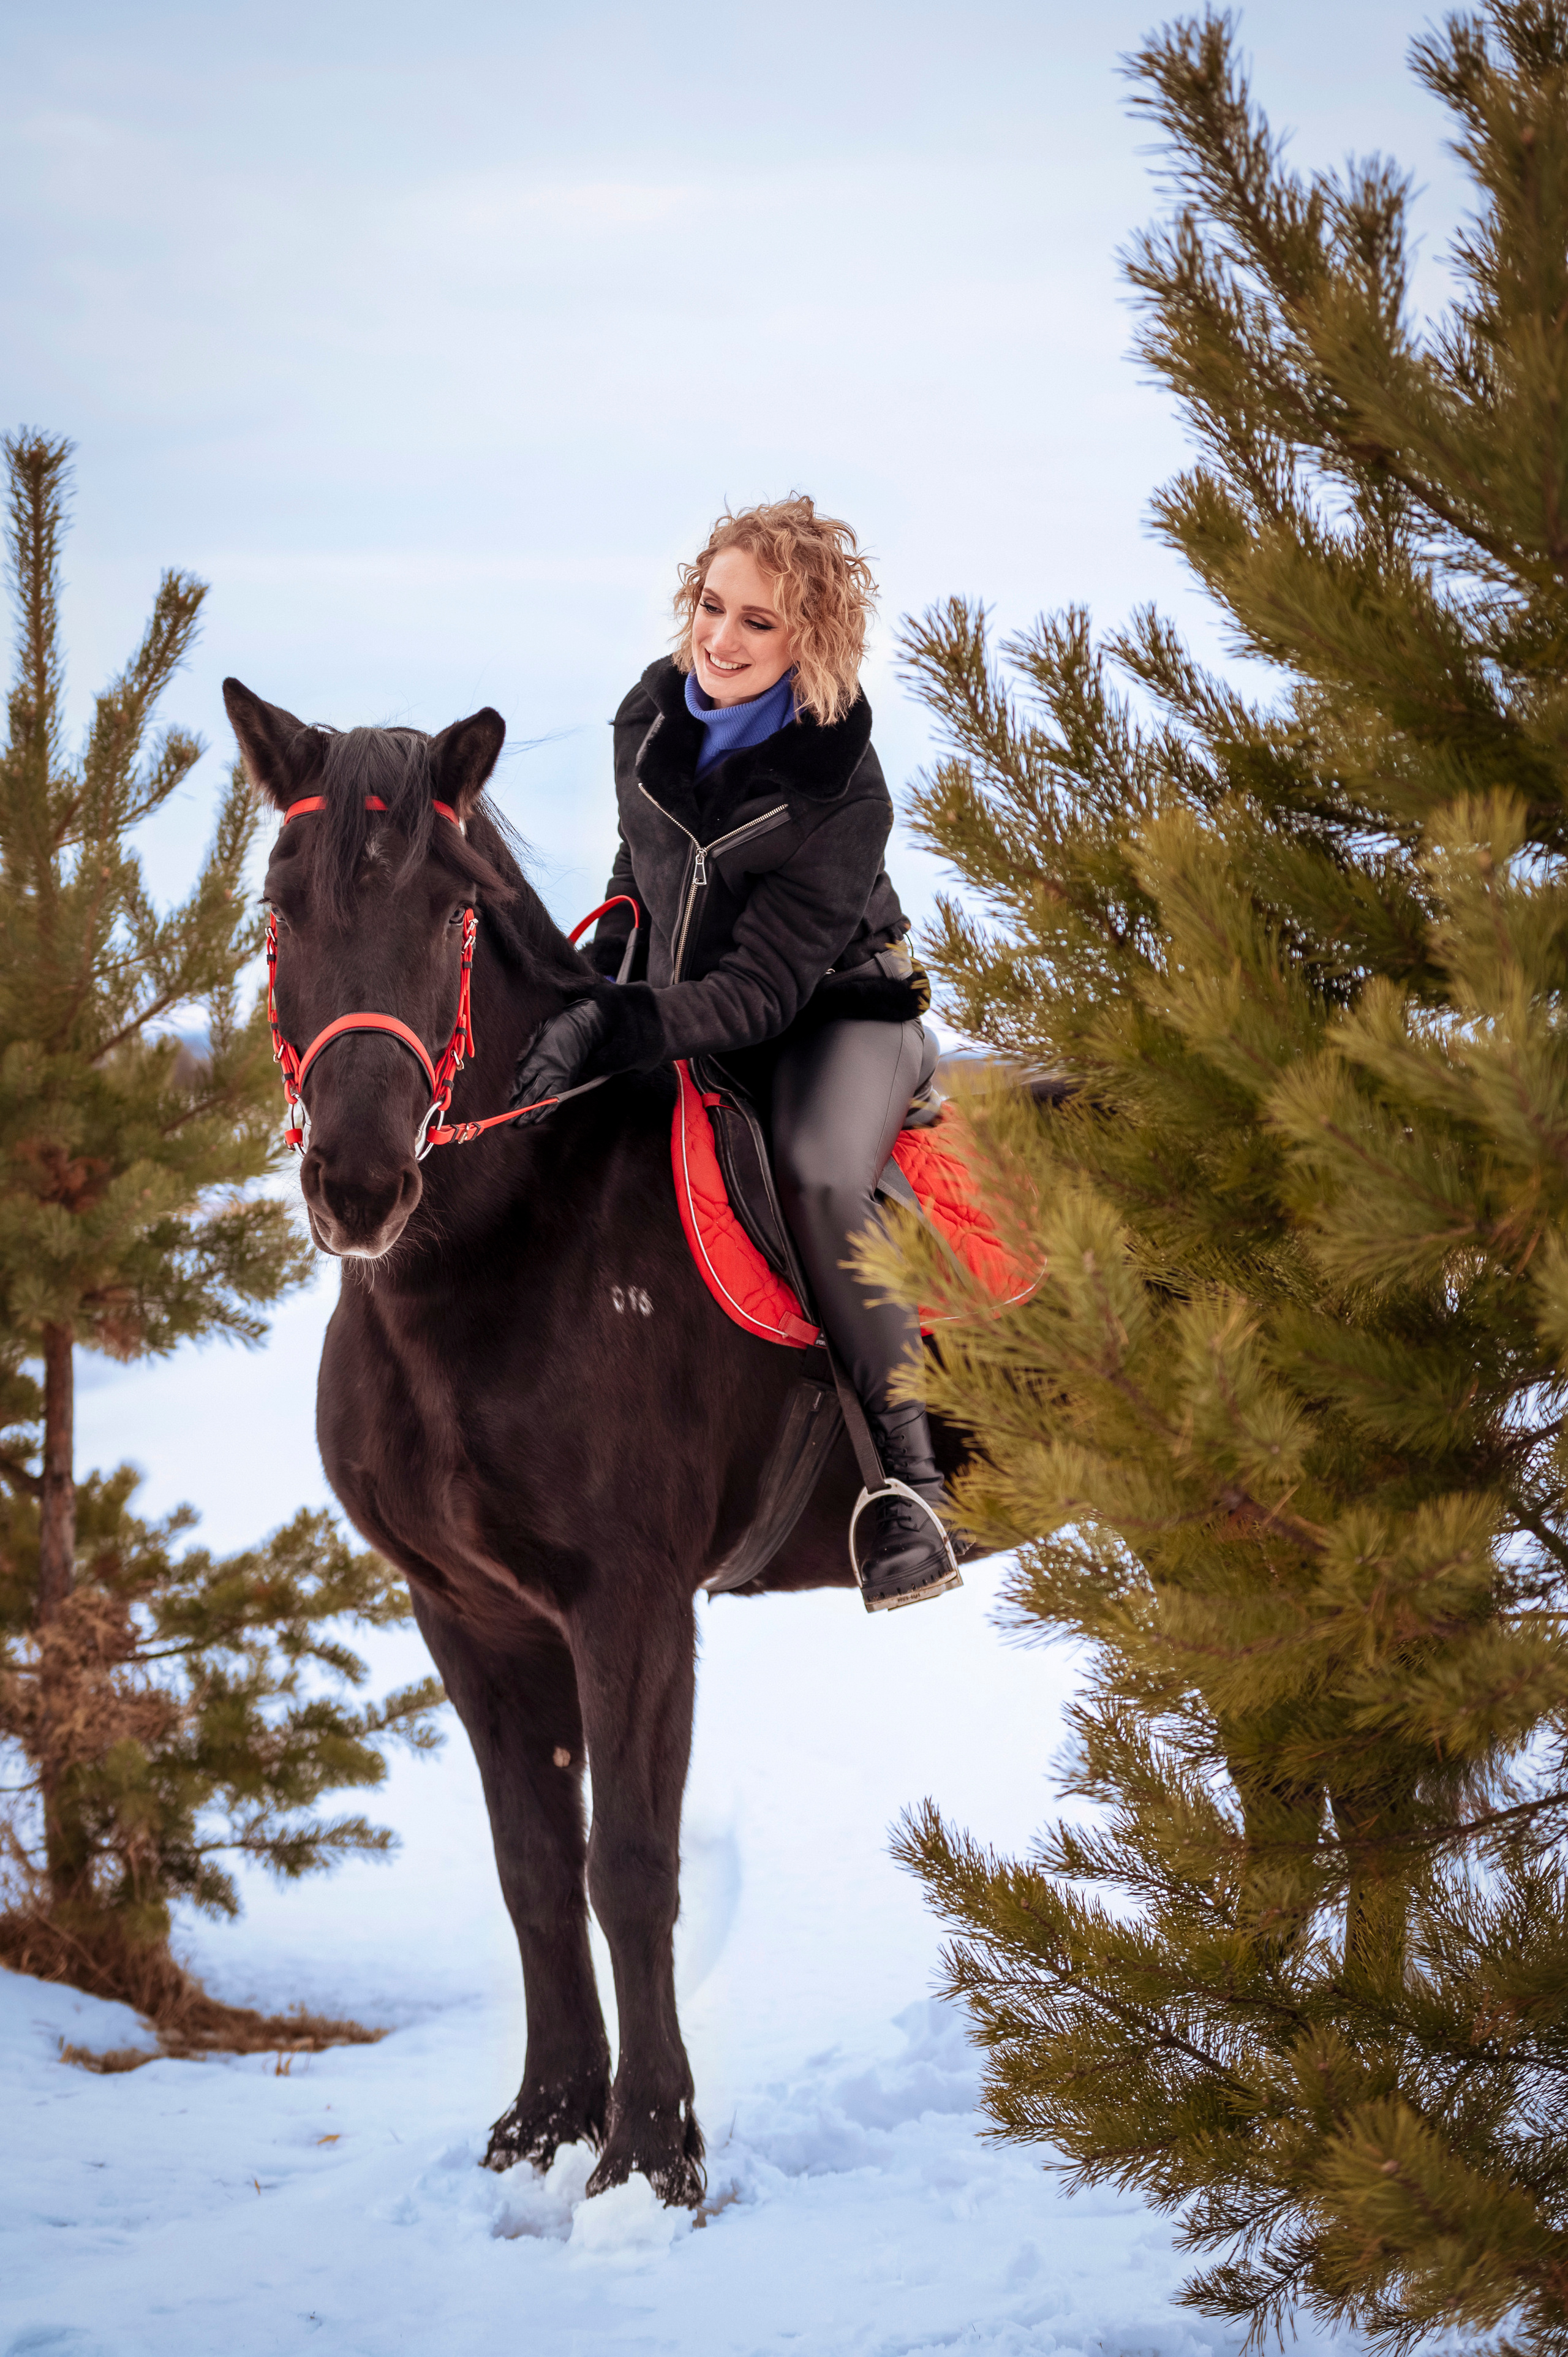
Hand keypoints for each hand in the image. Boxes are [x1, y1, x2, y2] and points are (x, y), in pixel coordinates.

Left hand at [508, 997, 611, 1124]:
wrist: (586, 1030)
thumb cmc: (561, 1026)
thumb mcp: (540, 1029)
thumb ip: (527, 1047)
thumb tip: (517, 1063)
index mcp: (539, 1058)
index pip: (522, 1078)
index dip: (515, 1091)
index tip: (507, 1100)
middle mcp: (548, 1071)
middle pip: (530, 1093)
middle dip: (519, 1107)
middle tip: (509, 1119)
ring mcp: (558, 1078)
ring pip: (542, 1100)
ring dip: (531, 1113)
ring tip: (520, 1123)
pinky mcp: (567, 1083)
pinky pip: (555, 1101)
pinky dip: (546, 1111)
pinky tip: (537, 1119)